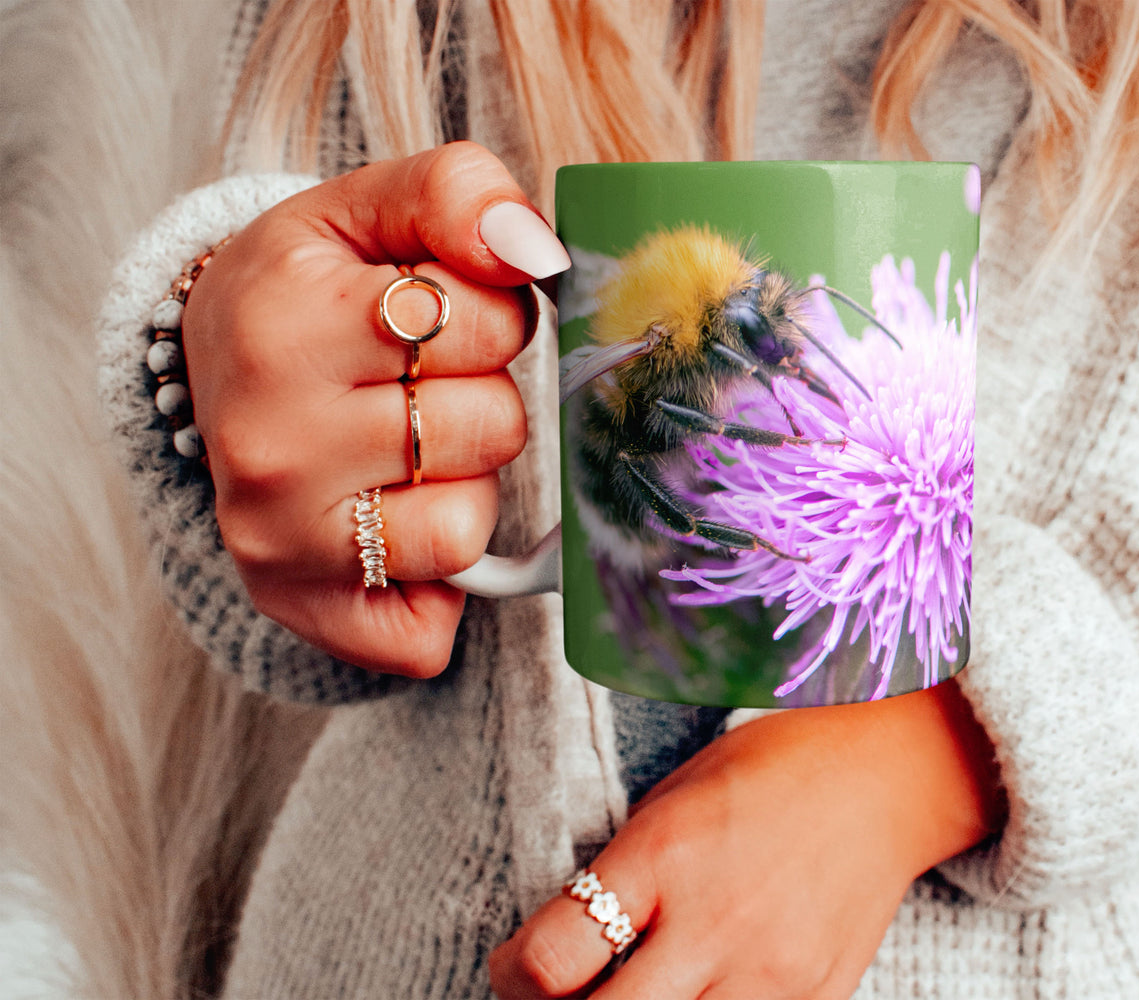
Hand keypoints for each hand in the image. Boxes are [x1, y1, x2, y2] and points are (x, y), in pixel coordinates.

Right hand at [181, 142, 569, 675]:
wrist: (217, 362)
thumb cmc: (313, 287)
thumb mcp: (369, 207)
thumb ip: (459, 195)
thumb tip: (536, 252)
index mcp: (285, 325)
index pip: (489, 323)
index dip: (492, 315)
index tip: (436, 316)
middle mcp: (269, 444)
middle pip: (492, 430)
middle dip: (482, 398)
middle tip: (418, 384)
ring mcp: (276, 539)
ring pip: (467, 531)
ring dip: (463, 487)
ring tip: (404, 450)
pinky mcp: (295, 608)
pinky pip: (426, 633)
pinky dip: (435, 589)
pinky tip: (394, 525)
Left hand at [489, 680, 1003, 998]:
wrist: (889, 776)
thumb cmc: (772, 770)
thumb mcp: (674, 798)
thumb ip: (621, 874)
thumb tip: (559, 954)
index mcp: (664, 856)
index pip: (551, 958)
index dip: (510, 979)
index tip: (515, 973)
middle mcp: (714, 924)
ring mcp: (771, 976)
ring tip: (635, 997)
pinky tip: (703, 994)